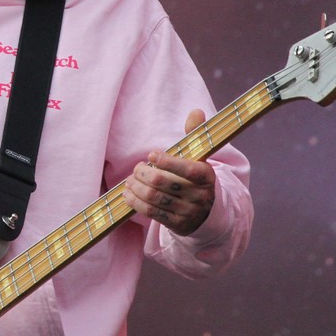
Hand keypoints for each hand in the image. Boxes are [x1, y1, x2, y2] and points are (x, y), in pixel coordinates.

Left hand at [122, 108, 214, 235]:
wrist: (207, 213)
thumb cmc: (196, 178)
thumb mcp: (200, 158)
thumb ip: (195, 134)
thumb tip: (196, 111)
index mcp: (207, 176)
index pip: (186, 169)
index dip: (166, 161)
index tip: (151, 154)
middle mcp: (200, 196)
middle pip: (165, 183)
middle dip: (145, 173)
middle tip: (136, 168)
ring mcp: (189, 212)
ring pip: (155, 198)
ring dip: (137, 188)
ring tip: (130, 180)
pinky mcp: (177, 224)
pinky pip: (151, 212)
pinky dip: (136, 202)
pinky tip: (128, 193)